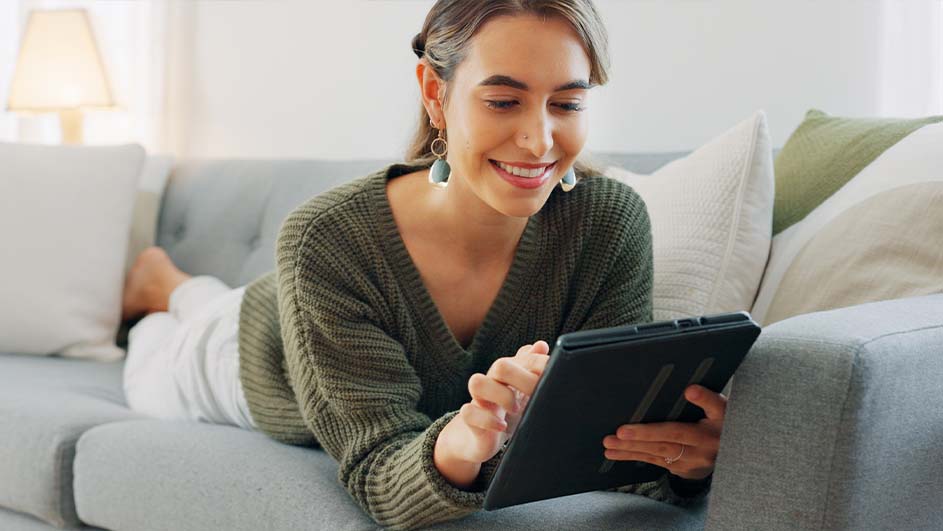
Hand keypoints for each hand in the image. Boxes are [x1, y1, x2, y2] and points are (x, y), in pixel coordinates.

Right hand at [437, 341, 549, 465]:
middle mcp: (493, 381)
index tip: (554, 382)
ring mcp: (479, 399)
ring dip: (501, 396)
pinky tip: (502, 426)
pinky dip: (487, 421)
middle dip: (522, 379)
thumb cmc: (509, 412)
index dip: (540, 367)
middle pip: (500, 365)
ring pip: (476, 382)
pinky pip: (468, 413)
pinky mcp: (470, 419)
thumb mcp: (525, 391)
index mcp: (510, 372)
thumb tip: (541, 345)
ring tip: (515, 410)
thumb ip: (534, 369)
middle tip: (535, 396)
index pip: (526, 358)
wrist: (482, 437)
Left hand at [601, 384, 725, 480]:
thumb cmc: (723, 423)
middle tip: (618, 434)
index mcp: (709, 432)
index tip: (654, 417)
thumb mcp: (722, 409)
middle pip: (667, 443)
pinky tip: (616, 453)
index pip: (687, 426)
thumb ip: (708, 399)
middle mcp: (700, 450)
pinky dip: (634, 456)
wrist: (735, 456)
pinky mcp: (681, 470)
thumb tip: (690, 390)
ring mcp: (690, 463)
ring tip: (610, 444)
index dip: (672, 420)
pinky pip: (654, 462)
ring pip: (657, 455)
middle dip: (641, 439)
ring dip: (631, 450)